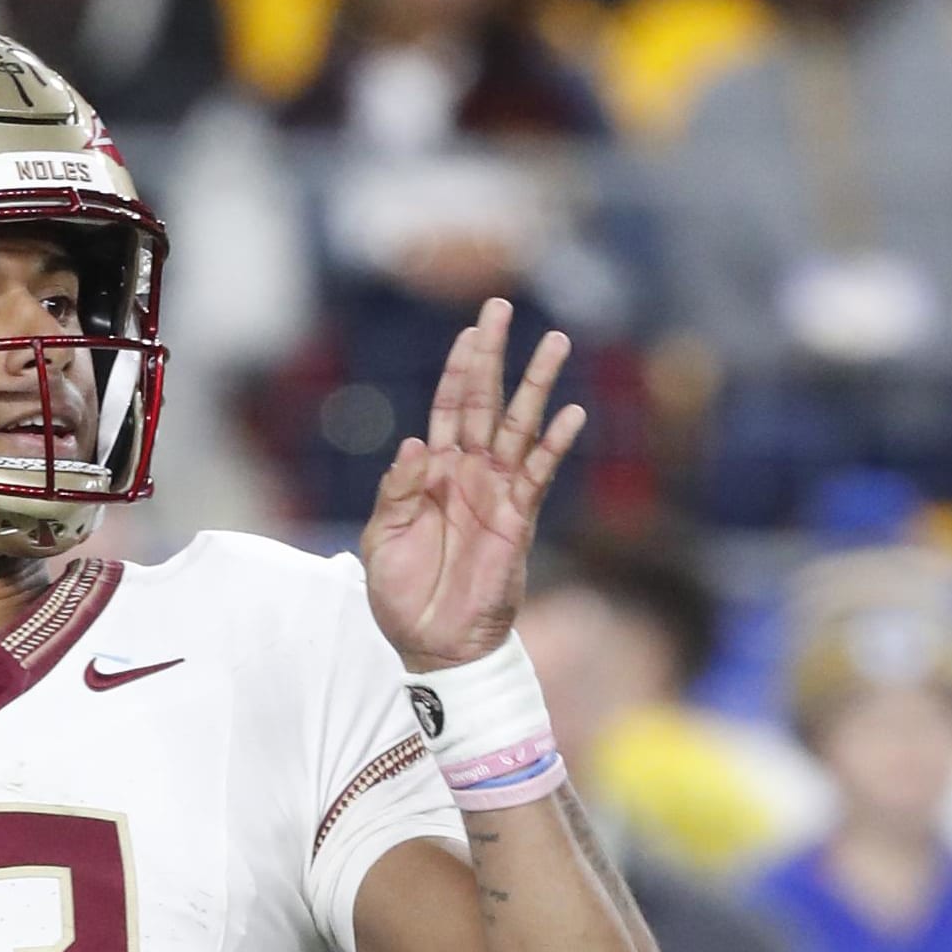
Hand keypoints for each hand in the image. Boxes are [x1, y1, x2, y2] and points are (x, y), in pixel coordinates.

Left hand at [362, 298, 584, 672]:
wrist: (433, 645)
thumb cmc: (402, 596)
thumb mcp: (381, 539)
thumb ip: (397, 490)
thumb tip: (415, 442)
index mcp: (432, 473)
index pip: (448, 407)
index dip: (459, 368)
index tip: (471, 328)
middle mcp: (469, 473)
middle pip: (485, 400)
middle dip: (494, 354)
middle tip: (501, 306)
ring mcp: (497, 493)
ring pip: (520, 426)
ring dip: (536, 384)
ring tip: (555, 341)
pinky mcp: (519, 520)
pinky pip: (540, 475)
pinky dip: (555, 445)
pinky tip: (570, 414)